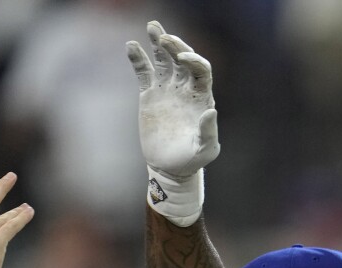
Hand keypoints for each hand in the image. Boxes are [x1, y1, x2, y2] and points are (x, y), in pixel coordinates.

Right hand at [127, 21, 219, 177]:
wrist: (169, 167)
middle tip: (164, 37)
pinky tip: (131, 46)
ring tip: (152, 27)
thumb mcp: (204, 150)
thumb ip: (208, 132)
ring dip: (158, 43)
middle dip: (176, 45)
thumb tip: (210, 112)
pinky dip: (138, 58)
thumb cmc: (191, 160)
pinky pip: (144, 72)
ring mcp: (167, 90)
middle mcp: (185, 89)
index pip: (201, 70)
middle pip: (182, 58)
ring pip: (164, 60)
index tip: (183, 58)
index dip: (194, 60)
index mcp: (201, 98)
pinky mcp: (149, 95)